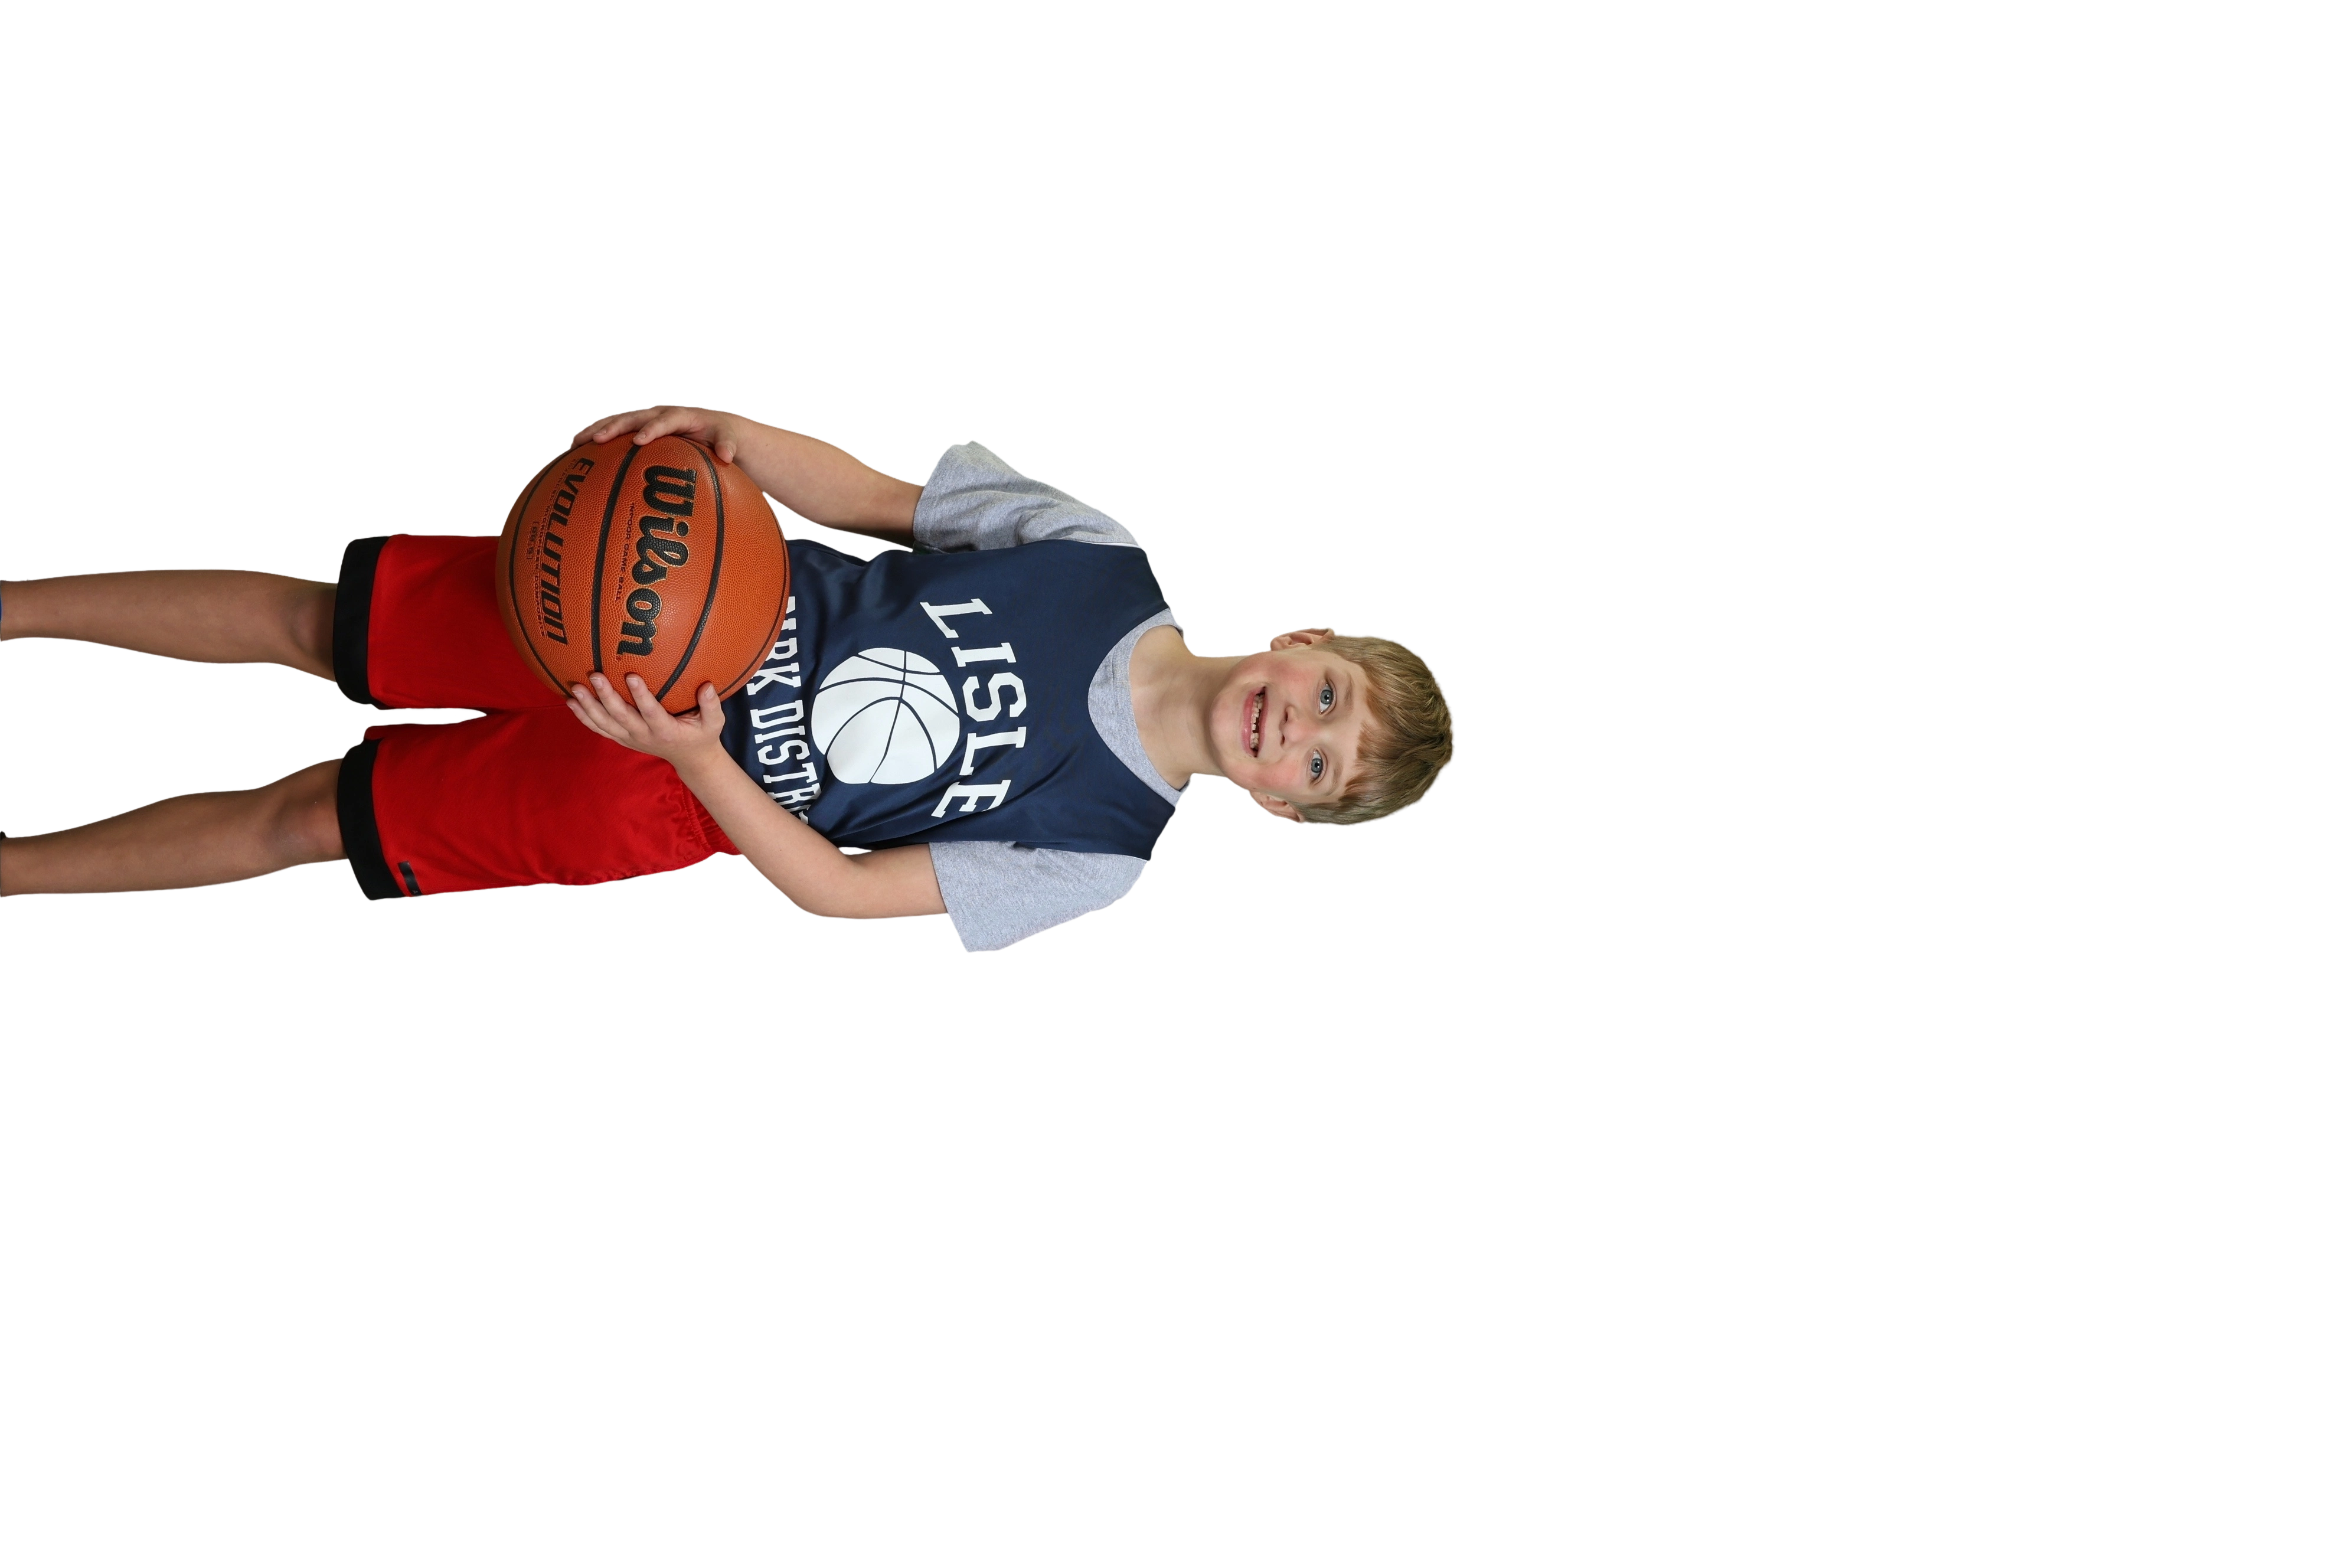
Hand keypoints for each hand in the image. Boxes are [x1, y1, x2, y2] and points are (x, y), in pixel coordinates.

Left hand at [566, 671, 728, 769]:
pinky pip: (599, 729)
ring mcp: (630, 738)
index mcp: (666, 730)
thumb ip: (711, 705)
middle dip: (606, 696)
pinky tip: (571, 702)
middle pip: (621, 716)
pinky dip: (584, 717)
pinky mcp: (622, 738)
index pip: (651, 712)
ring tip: (575, 689)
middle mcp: (644, 735)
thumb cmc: (701, 735)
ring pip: (605, 723)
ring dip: (589, 707)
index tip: (632, 675)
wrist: (689, 760)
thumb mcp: (714, 723)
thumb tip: (707, 686)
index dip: (641, 696)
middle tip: (595, 675)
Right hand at [570, 403, 741, 464]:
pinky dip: (597, 438)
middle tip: (596, 441)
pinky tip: (578, 451)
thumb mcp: (727, 438)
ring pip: (618, 421)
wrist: (713, 425)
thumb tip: (728, 456)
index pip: (664, 420)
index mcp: (680, 416)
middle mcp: (659, 413)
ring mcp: (646, 419)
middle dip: (613, 428)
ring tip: (576, 443)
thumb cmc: (719, 435)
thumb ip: (727, 444)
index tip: (639, 441)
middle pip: (632, 417)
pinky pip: (615, 431)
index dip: (651, 429)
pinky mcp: (638, 428)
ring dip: (597, 430)